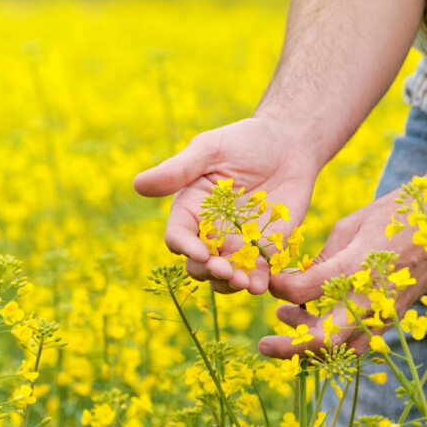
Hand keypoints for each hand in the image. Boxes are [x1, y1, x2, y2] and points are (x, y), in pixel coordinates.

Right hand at [134, 117, 323, 293]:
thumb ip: (178, 170)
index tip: (201, 252)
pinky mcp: (264, 251)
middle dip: (209, 271)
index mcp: (190, 210)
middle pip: (198, 265)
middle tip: (225, 270)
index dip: (186, 248)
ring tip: (244, 282)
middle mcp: (210, 233)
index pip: (178, 237)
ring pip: (224, 277)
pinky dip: (257, 283)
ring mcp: (237, 245)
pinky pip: (257, 275)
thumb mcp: (209, 150)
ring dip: (230, 284)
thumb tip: (138, 185)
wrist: (288, 144)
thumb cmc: (243, 142)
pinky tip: (261, 284)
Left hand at [258, 189, 426, 357]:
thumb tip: (294, 282)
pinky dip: (335, 345)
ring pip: (341, 350)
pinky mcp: (393, 319)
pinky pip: (360, 345)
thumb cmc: (394, 216)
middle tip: (263, 343)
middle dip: (288, 347)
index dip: (278, 289)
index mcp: (355, 267)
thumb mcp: (350, 227)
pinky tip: (317, 326)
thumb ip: (321, 261)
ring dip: (310, 347)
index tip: (269, 280)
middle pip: (322, 340)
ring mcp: (384, 314)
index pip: (302, 291)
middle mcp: (370, 298)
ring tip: (289, 321)